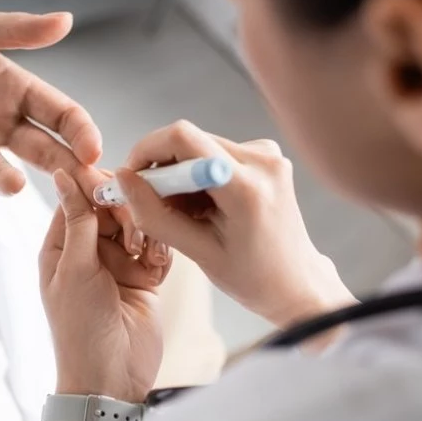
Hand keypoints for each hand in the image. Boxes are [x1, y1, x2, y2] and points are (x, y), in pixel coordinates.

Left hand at [0, 5, 102, 198]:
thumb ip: (11, 29)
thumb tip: (66, 20)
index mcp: (11, 86)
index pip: (58, 112)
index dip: (80, 131)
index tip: (94, 151)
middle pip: (44, 150)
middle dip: (70, 171)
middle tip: (89, 191)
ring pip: (4, 172)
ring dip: (13, 182)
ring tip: (11, 183)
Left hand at [40, 170, 170, 410]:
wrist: (111, 379)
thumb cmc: (81, 329)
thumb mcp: (75, 268)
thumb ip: (77, 220)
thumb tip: (63, 175)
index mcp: (61, 245)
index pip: (80, 198)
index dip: (98, 187)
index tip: (119, 184)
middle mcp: (89, 251)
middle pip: (114, 207)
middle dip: (129, 212)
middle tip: (135, 234)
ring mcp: (119, 264)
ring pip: (140, 224)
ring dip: (148, 233)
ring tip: (147, 256)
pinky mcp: (145, 278)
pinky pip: (159, 248)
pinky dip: (162, 252)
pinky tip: (158, 267)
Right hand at [115, 121, 356, 328]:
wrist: (298, 282)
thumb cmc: (253, 277)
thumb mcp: (197, 253)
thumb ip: (155, 216)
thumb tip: (123, 180)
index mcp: (247, 186)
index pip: (182, 138)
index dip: (146, 151)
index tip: (132, 178)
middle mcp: (262, 159)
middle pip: (188, 140)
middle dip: (163, 170)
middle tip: (158, 208)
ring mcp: (267, 154)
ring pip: (199, 147)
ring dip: (181, 176)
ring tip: (188, 216)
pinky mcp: (266, 155)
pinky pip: (215, 154)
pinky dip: (199, 177)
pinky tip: (206, 208)